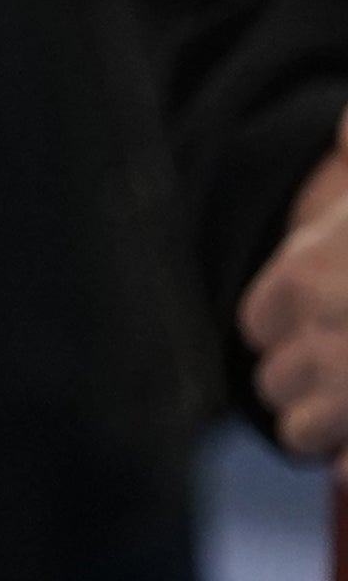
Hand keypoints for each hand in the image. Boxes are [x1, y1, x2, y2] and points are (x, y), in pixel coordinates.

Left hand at [240, 123, 347, 455]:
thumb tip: (345, 124)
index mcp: (311, 275)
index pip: (259, 321)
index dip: (285, 328)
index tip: (314, 327)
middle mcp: (326, 336)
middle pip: (274, 380)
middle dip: (304, 382)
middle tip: (346, 372)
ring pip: (301, 431)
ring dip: (326, 428)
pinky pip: (347, 472)